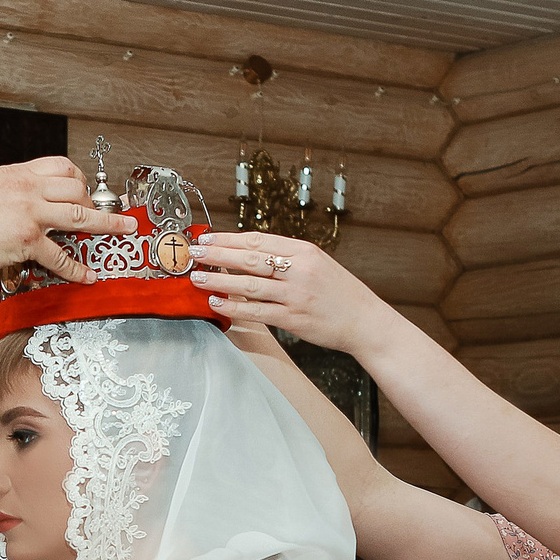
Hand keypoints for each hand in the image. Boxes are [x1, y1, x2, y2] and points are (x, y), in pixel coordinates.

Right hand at [0, 157, 133, 287]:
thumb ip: (7, 192)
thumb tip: (22, 200)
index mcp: (13, 174)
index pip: (58, 165)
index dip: (79, 179)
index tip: (86, 189)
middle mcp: (24, 188)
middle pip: (75, 187)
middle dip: (94, 201)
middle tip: (103, 214)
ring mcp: (28, 212)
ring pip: (79, 213)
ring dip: (107, 223)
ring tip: (124, 229)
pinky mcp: (26, 240)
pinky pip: (61, 255)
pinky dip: (77, 268)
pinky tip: (86, 275)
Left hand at [189, 232, 393, 351]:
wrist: (365, 321)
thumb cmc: (339, 293)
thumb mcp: (317, 264)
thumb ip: (287, 258)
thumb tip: (249, 253)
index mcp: (304, 251)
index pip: (258, 239)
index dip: (229, 238)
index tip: (208, 238)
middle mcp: (300, 269)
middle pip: (250, 257)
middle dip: (217, 254)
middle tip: (194, 254)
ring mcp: (296, 295)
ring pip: (249, 284)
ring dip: (220, 281)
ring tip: (198, 279)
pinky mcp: (294, 318)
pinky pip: (257, 312)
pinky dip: (234, 307)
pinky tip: (217, 303)